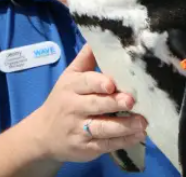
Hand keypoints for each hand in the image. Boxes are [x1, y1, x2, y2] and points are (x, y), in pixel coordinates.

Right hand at [28, 44, 147, 163]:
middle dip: (114, 103)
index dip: (99, 83)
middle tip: (132, 101)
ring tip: (142, 123)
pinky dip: (123, 141)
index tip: (112, 84)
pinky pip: (106, 145)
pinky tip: (138, 136)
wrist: (43, 134)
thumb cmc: (62, 100)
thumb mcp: (69, 77)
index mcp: (71, 87)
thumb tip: (98, 37)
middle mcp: (74, 108)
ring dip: (124, 126)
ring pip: (102, 128)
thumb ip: (86, 59)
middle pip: (96, 105)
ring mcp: (79, 129)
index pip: (85, 83)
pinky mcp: (86, 148)